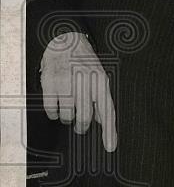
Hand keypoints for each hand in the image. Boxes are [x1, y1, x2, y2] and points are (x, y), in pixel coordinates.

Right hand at [40, 32, 116, 151]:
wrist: (65, 39)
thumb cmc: (84, 62)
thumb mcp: (99, 76)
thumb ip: (101, 99)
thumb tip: (102, 121)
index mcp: (101, 82)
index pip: (107, 112)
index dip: (109, 132)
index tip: (109, 147)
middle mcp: (85, 83)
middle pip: (85, 117)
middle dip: (82, 126)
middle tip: (80, 127)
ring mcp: (66, 83)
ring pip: (68, 115)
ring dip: (68, 119)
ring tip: (68, 116)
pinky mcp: (50, 83)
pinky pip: (51, 109)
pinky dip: (53, 114)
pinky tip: (56, 111)